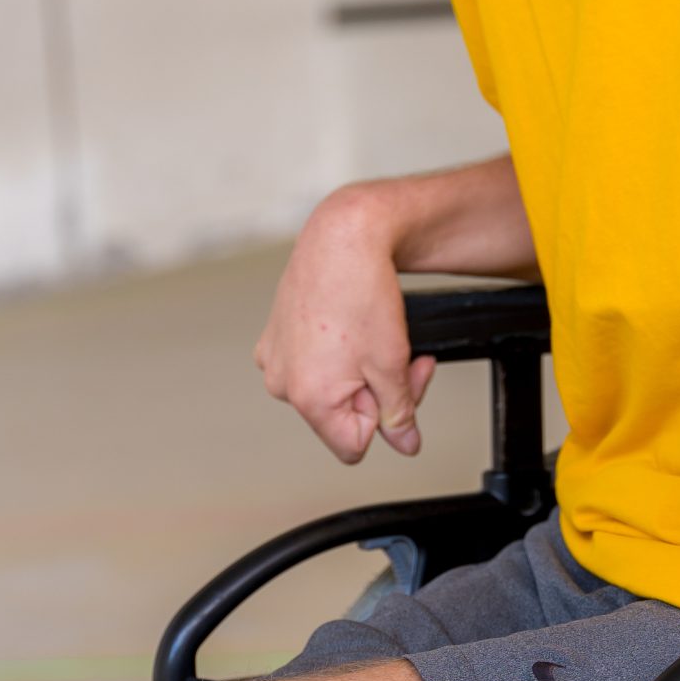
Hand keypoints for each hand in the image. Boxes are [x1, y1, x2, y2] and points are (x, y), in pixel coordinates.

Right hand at [255, 189, 438, 462]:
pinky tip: (350, 325)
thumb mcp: (391, 361)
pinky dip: (336, 352)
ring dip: (358, 371)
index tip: (401, 382)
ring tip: (374, 335)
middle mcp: (282, 383)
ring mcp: (274, 358)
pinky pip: (311, 362)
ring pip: (328, 387)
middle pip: (342, 415)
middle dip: (377, 391)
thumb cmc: (361, 292)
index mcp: (309, 398)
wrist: (340, 236)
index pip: (354, 445)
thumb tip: (405, 444)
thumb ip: (399, 412)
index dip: (386, 418)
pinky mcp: (275, 336)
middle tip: (402, 356)